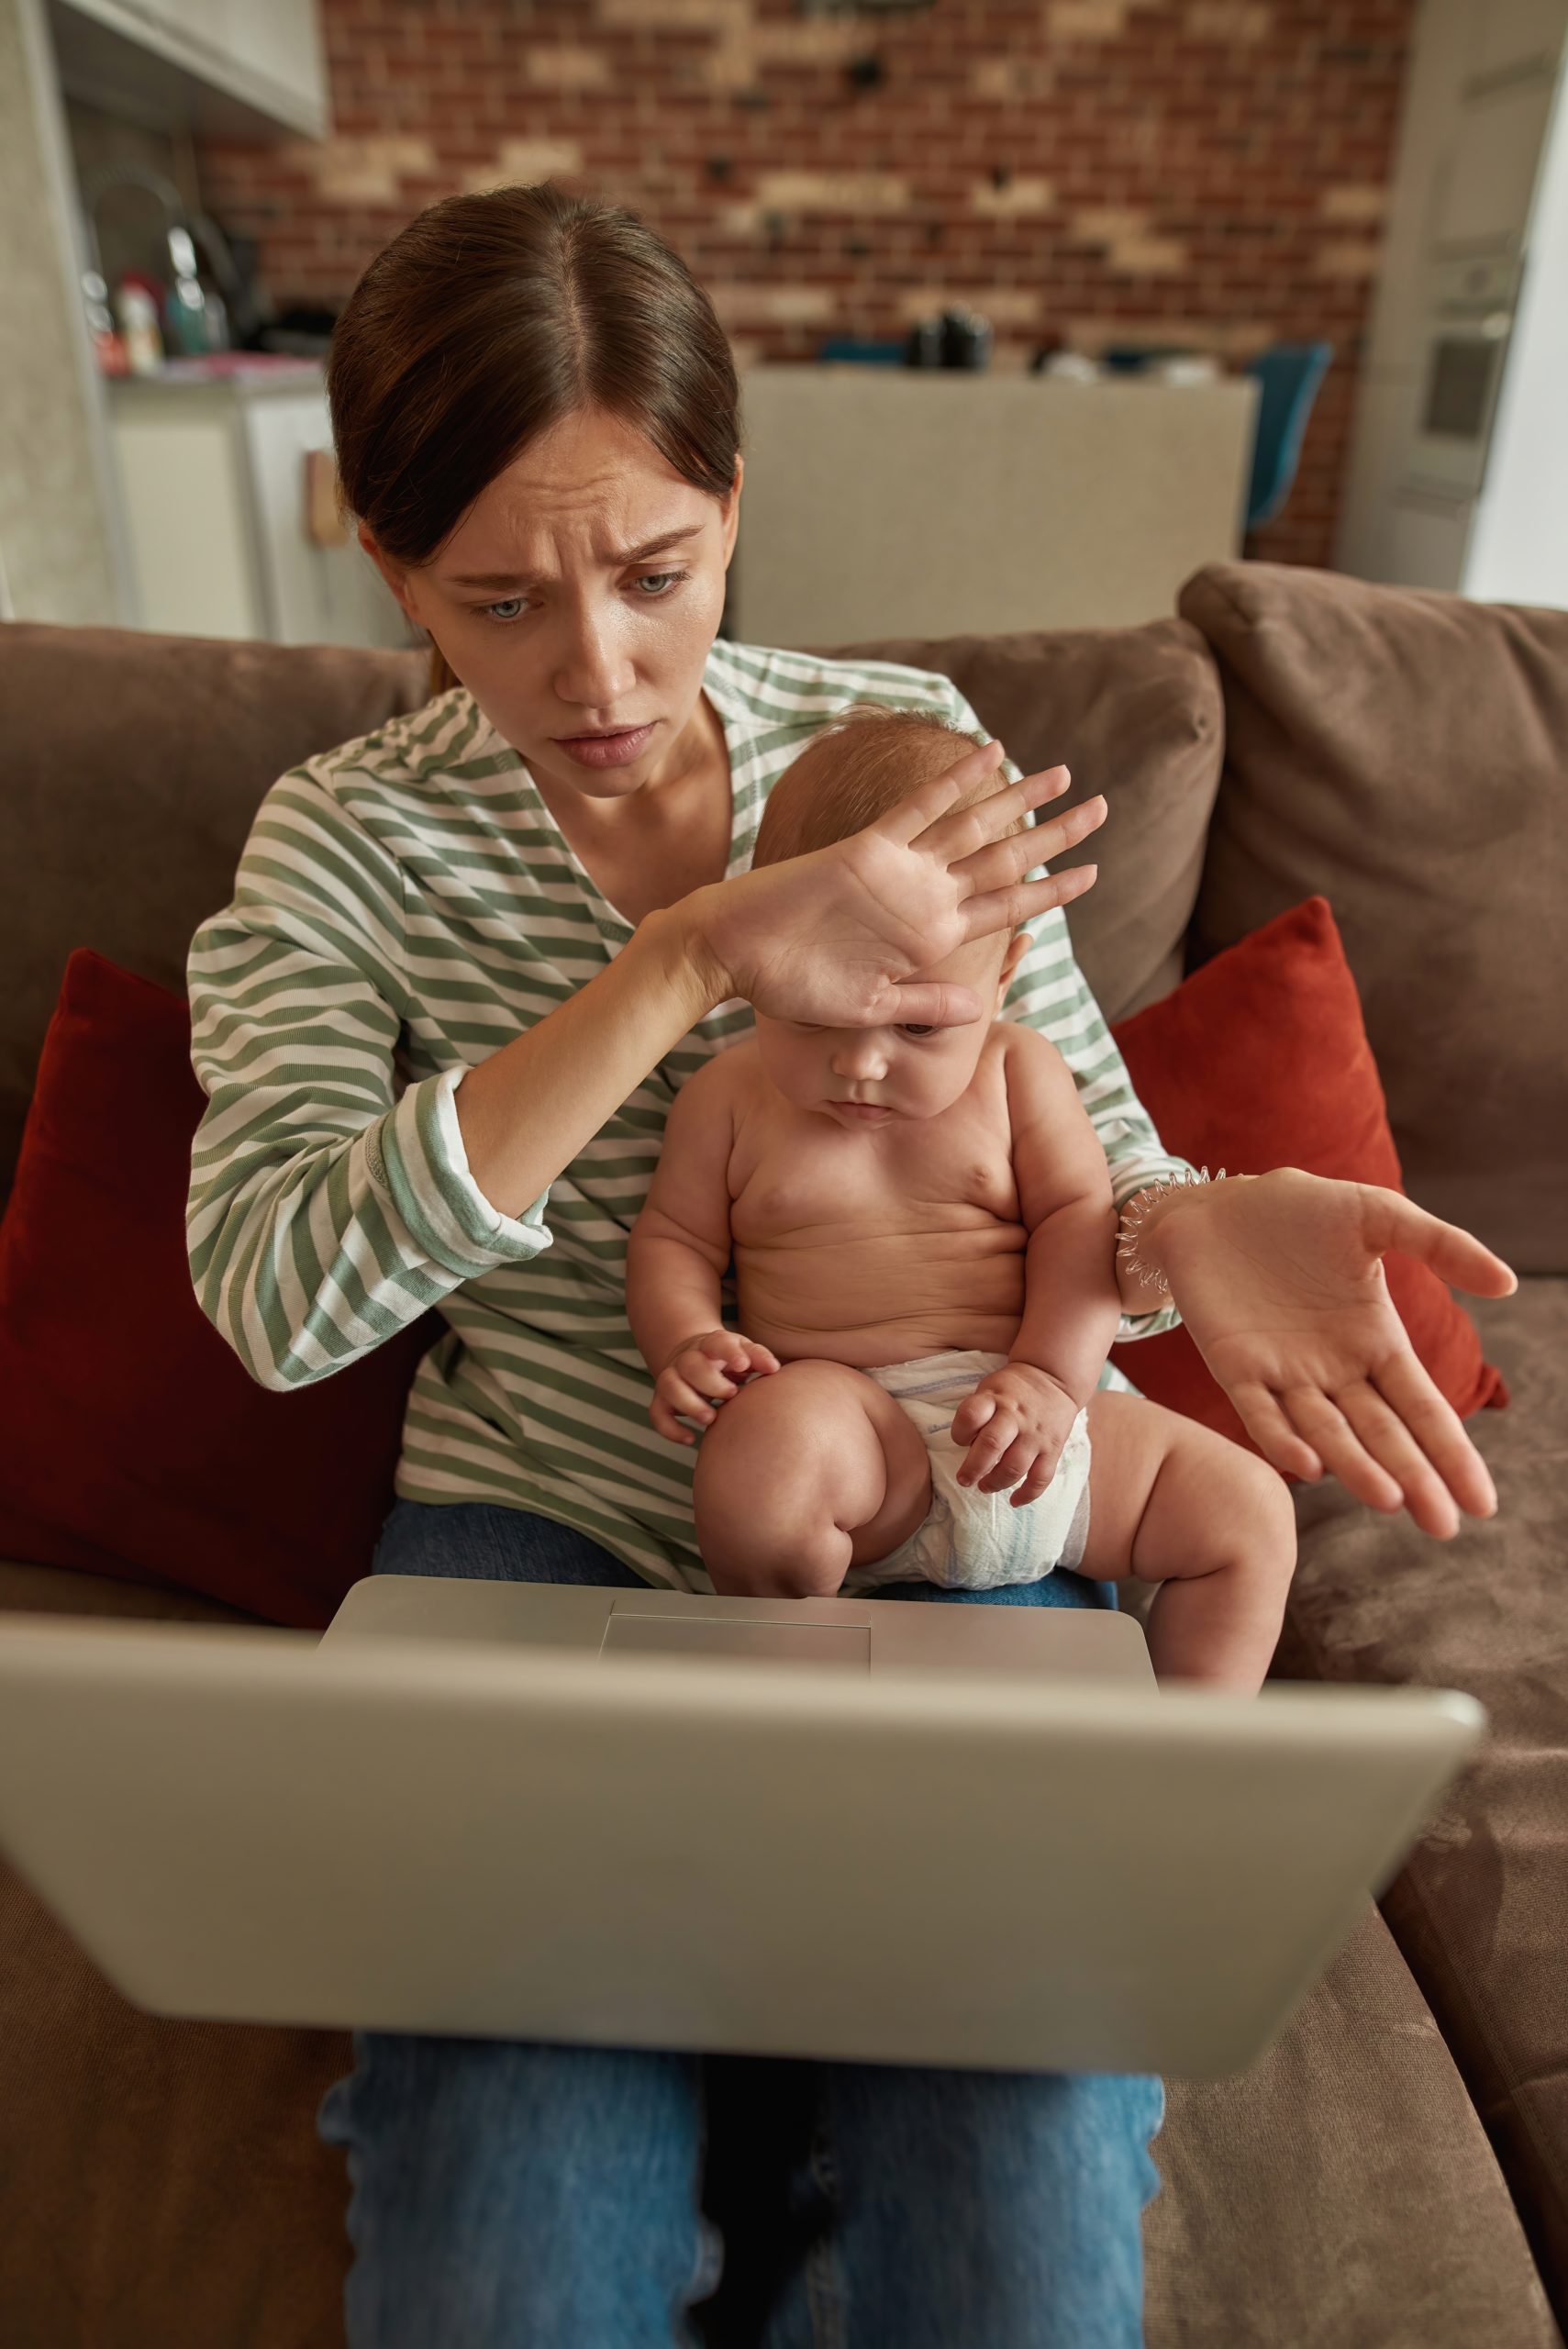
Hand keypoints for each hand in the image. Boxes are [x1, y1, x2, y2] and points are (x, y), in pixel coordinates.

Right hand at [650, 1330, 779, 1444]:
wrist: (695, 1359)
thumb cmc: (729, 1360)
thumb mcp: (745, 1353)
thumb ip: (759, 1358)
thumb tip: (773, 1369)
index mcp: (711, 1345)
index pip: (716, 1343)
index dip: (728, 1352)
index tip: (743, 1365)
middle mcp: (687, 1359)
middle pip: (690, 1364)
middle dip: (710, 1381)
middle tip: (732, 1394)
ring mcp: (672, 1378)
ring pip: (669, 1385)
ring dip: (689, 1403)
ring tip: (710, 1418)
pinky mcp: (662, 1400)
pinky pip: (657, 1413)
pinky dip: (670, 1428)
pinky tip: (690, 1439)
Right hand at [689, 741, 1105, 1030]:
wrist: (735, 956)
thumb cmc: (792, 989)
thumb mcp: (868, 1010)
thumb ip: (925, 1007)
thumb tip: (981, 1011)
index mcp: (931, 937)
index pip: (1007, 907)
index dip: (1053, 890)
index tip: (1094, 873)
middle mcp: (923, 897)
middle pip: (1005, 858)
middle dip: (1056, 833)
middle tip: (1103, 807)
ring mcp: (898, 869)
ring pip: (974, 825)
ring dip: (1020, 798)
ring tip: (1065, 775)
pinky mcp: (866, 849)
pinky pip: (919, 807)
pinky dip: (953, 779)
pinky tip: (989, 751)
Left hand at [951, 1364, 1083, 1504]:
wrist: (1053, 1379)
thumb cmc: (1011, 1390)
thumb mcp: (989, 1388)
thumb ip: (977, 1414)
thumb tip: (968, 1449)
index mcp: (995, 1399)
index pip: (971, 1415)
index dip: (960, 1432)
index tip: (960, 1440)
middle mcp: (1015, 1417)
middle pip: (992, 1445)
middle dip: (973, 1468)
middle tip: (964, 1479)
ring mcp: (1035, 1435)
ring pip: (1015, 1467)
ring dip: (996, 1482)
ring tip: (984, 1486)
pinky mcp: (1053, 1449)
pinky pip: (1042, 1477)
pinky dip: (1028, 1494)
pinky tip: (1014, 1501)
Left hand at [1151, 1167, 1517, 1537]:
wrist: (1215, 1204)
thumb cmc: (1300, 1211)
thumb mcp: (1377, 1217)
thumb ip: (1441, 1245)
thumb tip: (1509, 1285)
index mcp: (1376, 1342)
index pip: (1421, 1407)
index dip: (1450, 1452)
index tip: (1482, 1502)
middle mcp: (1335, 1370)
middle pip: (1382, 1434)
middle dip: (1414, 1478)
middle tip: (1444, 1526)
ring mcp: (1284, 1373)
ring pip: (1327, 1432)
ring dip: (1357, 1466)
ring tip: (1391, 1500)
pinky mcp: (1234, 1366)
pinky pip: (1260, 1411)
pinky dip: (1283, 1438)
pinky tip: (1310, 1465)